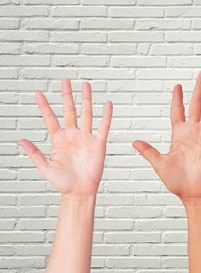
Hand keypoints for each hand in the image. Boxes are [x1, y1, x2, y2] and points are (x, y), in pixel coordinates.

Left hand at [18, 79, 112, 195]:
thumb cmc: (62, 182)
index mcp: (59, 140)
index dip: (44, 106)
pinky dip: (106, 115)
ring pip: (86, 114)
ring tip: (86, 85)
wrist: (79, 192)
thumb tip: (20, 140)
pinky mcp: (98, 143)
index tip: (39, 94)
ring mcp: (86, 138)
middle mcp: (73, 135)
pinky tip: (107, 104)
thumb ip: (34, 152)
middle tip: (65, 81)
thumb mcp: (44, 167)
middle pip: (69, 111)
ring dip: (86, 100)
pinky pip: (103, 126)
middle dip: (67, 96)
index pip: (50, 119)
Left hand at [133, 70, 200, 201]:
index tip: (177, 85)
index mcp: (180, 134)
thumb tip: (134, 141)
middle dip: (200, 86)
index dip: (178, 98)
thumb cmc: (178, 182)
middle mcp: (194, 131)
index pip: (179, 110)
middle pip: (197, 103)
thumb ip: (148, 151)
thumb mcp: (159, 163)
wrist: (194, 194)